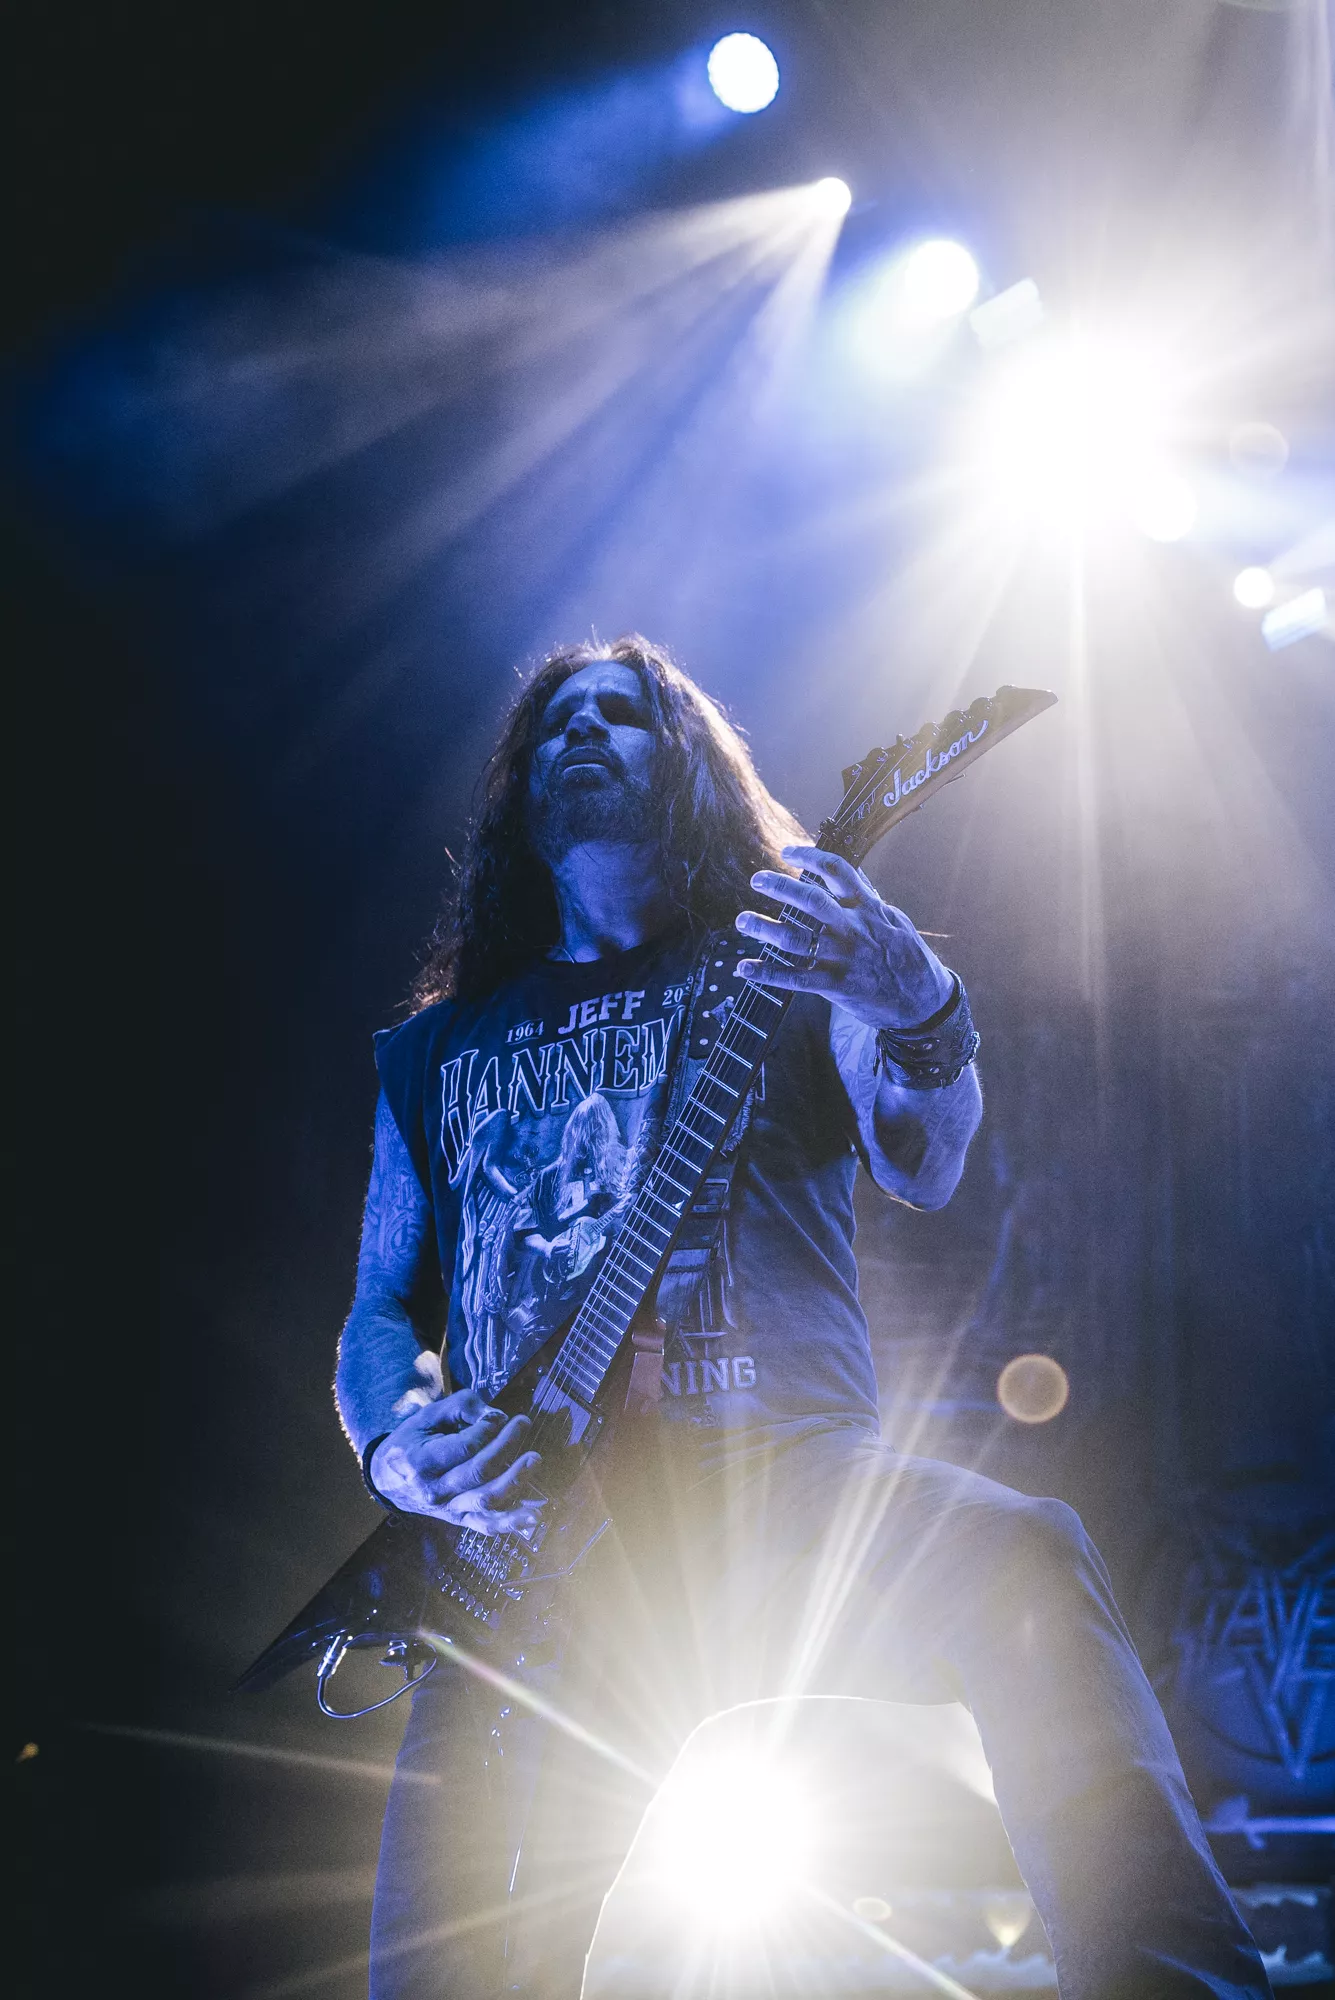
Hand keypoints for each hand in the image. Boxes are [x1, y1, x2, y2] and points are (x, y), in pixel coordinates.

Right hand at [369, 1389, 543, 1536]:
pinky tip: (533, 1514)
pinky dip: (511, 1522)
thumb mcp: (427, 1416)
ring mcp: (448, 1509)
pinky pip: (487, 1525)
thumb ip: (461, 1407)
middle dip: (506, 1445)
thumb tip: (495, 1416)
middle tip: (523, 1423)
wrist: (388, 1478)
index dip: (486, 1429)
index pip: (464, 1447)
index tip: (497, 1416)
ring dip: (515, 1480)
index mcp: (421, 1462)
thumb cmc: (411, 1442)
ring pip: (487, 1500)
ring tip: (534, 1459)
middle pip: (479, 1471)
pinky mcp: (460, 1520)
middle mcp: (434, 1491)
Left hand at [736, 844, 952, 1030]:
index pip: (837, 871)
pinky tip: (744, 969)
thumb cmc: (909, 958)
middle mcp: (852, 929)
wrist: (924, 1003)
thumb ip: (869, 899)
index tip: (787, 852)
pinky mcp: (836, 986)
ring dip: (764, 928)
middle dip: (779, 887)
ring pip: (796, 938)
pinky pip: (795, 978)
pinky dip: (766, 973)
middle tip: (757, 879)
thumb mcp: (895, 920)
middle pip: (810, 901)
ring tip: (743, 921)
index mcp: (868, 908)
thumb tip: (852, 874)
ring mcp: (843, 957)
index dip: (809, 857)